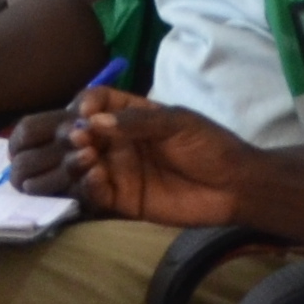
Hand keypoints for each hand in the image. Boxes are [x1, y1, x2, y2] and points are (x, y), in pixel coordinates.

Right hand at [42, 94, 263, 222]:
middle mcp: (115, 142)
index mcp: (128, 116)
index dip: (84, 105)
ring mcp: (116, 171)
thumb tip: (93, 121)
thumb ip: (137, 120)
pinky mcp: (121, 200)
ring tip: (88, 158)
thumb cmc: (210, 146)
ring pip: (76, 165)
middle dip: (69, 135)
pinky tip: (98, 177)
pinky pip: (92, 194)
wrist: (235, 187)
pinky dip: (87, 186)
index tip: (85, 114)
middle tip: (81, 139)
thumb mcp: (178, 122)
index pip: (92, 103)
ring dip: (72, 161)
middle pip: (75, 134)